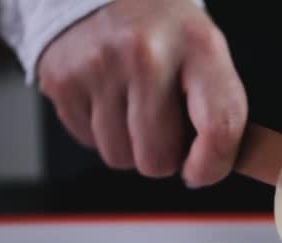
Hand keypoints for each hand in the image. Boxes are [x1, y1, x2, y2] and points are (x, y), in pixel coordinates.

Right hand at [38, 0, 246, 186]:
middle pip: (158, 159)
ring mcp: (99, 66)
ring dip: (131, 145)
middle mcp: (147, 54)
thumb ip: (219, 108)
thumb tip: (213, 168)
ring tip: (134, 104)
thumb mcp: (207, 53)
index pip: (218, 127)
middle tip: (163, 124)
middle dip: (164, 156)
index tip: (201, 171)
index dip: (212, 166)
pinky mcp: (62, 79)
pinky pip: (88, 143)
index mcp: (199, 47)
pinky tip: (109, 97)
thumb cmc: (165, 33)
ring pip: (120, 158)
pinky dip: (101, 131)